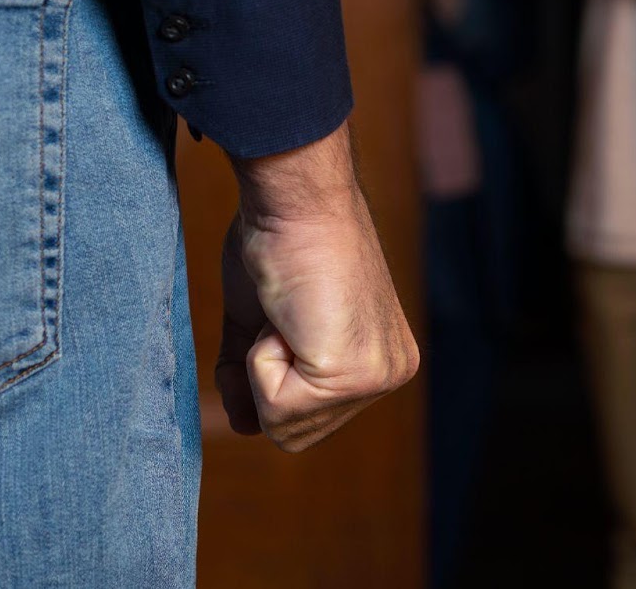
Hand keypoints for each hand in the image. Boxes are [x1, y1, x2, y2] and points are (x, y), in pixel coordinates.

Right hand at [216, 122, 418, 451]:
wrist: (294, 201)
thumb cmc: (281, 246)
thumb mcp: (264, 323)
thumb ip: (258, 378)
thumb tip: (244, 427)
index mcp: (381, 360)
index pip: (306, 417)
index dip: (271, 371)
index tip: (286, 314)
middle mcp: (391, 373)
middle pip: (295, 434)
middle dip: (267, 376)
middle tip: (285, 314)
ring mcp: (378, 378)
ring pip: (284, 427)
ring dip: (263, 366)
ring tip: (288, 313)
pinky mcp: (353, 375)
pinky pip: (275, 407)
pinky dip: (261, 360)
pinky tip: (286, 315)